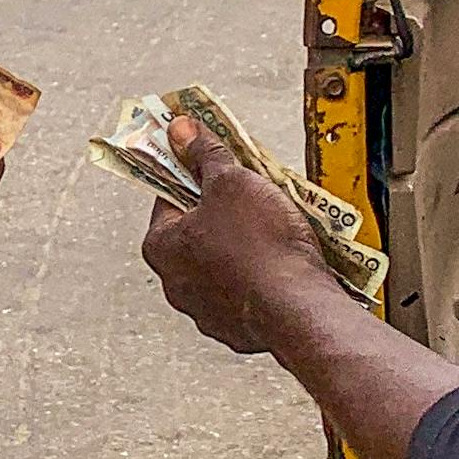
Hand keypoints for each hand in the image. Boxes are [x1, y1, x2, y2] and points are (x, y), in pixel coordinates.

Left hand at [140, 119, 331, 354]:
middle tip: (251, 193)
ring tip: (273, 227)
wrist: (298, 307)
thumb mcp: (232, 182)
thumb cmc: (260, 245)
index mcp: (160, 245)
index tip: (213, 163)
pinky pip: (245, 290)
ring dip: (243, 243)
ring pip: (221, 263)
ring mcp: (205, 310)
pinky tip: (280, 261)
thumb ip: (205, 154)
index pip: (167, 196)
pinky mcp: (236, 328)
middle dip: (223, 210)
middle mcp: (174, 282)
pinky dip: (260, 274)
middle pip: (195, 231)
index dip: (193, 174)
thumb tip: (181, 130)